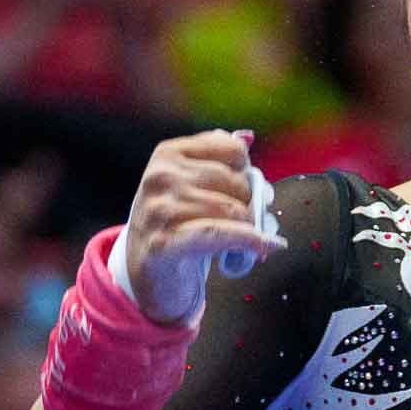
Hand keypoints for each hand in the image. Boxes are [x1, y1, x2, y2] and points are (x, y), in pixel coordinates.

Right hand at [124, 130, 283, 322]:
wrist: (144, 272)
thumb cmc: (174, 224)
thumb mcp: (189, 185)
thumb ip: (216, 159)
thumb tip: (247, 137)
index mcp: (168, 154)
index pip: (232, 150)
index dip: (247, 172)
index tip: (246, 190)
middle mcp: (161, 176)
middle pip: (235, 182)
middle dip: (249, 203)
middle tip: (246, 221)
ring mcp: (160, 210)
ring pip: (232, 210)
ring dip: (249, 228)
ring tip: (245, 240)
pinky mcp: (166, 243)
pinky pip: (221, 235)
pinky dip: (250, 241)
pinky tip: (266, 247)